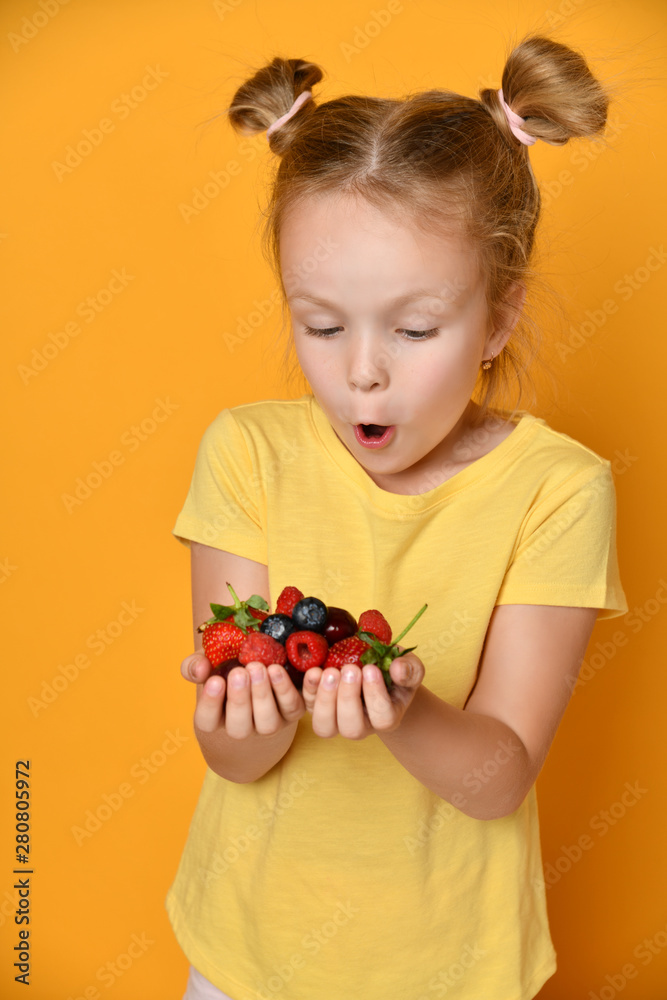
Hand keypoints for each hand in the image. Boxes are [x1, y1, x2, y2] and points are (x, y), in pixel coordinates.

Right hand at [180, 651, 305, 738]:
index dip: (210, 704)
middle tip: (239, 673)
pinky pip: (292, 708)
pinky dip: (286, 690)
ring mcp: (268, 723)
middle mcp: (242, 727)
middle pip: (238, 727)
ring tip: (258, 668)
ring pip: (267, 723)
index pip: (207, 722)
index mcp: (216, 718)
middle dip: (239, 700)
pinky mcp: (291, 713)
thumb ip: (195, 666)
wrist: (259, 676)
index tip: (215, 681)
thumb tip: (200, 667)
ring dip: (263, 696)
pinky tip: (277, 669)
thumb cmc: (227, 672)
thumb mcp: (208, 665)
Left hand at [302, 651, 424, 738]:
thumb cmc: (395, 673)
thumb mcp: (411, 668)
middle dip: (348, 698)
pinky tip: (314, 670)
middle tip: (350, 669)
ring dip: (326, 699)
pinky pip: (307, 706)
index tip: (371, 669)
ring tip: (330, 672)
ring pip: (325, 727)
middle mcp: (361, 724)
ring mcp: (336, 718)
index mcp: (386, 717)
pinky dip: (309, 689)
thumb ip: (410, 669)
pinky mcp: (317, 706)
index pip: (382, 718)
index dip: (375, 696)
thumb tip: (398, 669)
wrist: (375, 670)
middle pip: (351, 728)